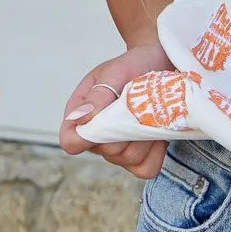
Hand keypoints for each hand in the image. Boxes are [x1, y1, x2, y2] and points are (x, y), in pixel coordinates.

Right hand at [58, 43, 174, 179]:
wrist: (160, 63)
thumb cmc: (133, 65)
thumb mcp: (113, 73)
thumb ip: (97, 96)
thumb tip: (78, 118)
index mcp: (80, 116)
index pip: (71, 141)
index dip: (88, 137)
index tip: (112, 116)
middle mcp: (96, 137)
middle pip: (109, 151)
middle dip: (129, 130)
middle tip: (141, 105)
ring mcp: (118, 149)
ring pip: (130, 159)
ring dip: (146, 138)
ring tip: (153, 114)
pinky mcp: (141, 155)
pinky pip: (146, 168)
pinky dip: (156, 153)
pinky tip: (159, 133)